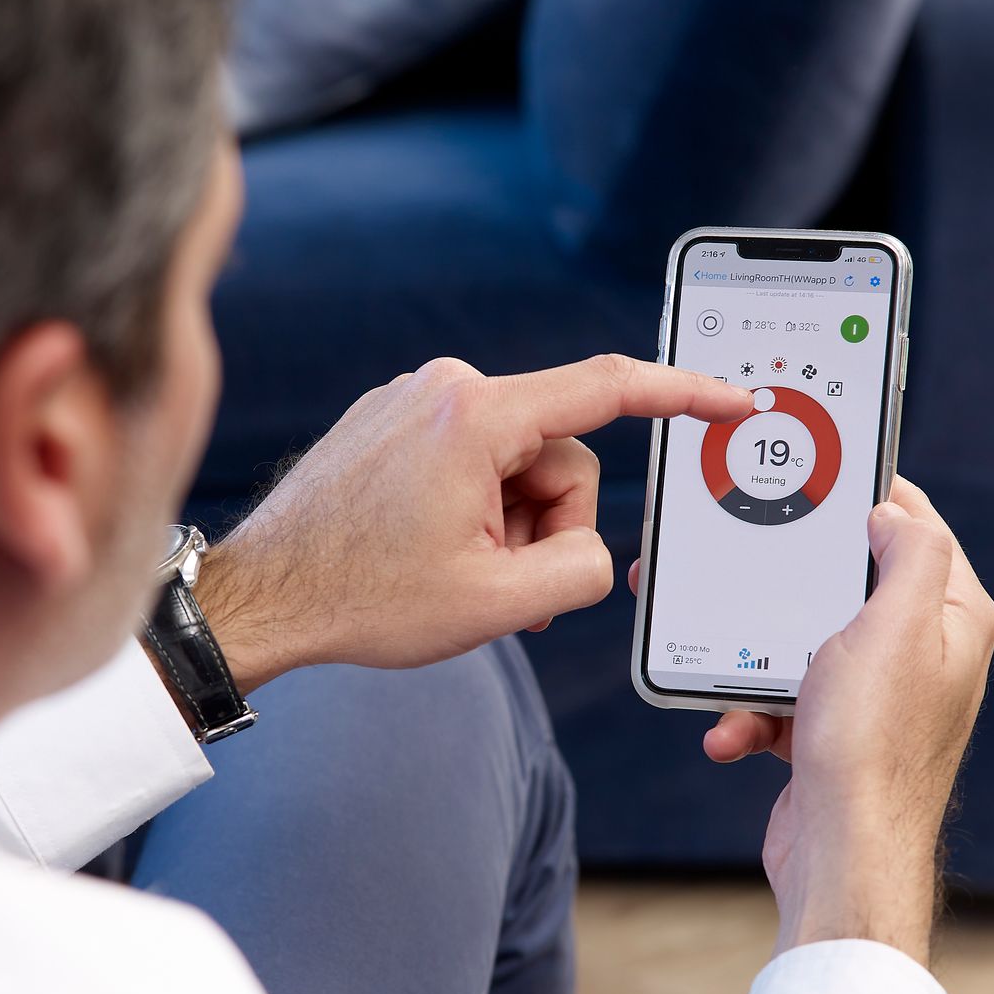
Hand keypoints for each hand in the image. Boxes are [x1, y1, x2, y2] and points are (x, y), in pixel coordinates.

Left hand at [198, 354, 750, 689]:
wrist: (259, 597)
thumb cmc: (361, 599)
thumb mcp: (497, 605)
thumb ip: (580, 569)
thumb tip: (592, 546)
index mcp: (477, 416)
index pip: (609, 388)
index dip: (685, 395)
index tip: (734, 399)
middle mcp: (446, 388)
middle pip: (558, 453)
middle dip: (545, 522)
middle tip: (492, 577)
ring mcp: (414, 399)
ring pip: (516, 463)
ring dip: (504, 523)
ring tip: (449, 567)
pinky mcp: (393, 419)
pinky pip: (471, 460)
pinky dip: (470, 509)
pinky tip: (423, 549)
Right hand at [634, 477, 993, 961]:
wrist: (842, 855)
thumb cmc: (872, 743)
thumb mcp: (896, 624)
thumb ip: (909, 552)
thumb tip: (891, 512)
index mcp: (953, 618)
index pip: (915, 527)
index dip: (867, 492)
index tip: (818, 470)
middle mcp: (923, 654)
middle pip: (844, 584)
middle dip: (784, 584)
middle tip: (740, 557)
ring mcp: (878, 698)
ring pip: (801, 645)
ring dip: (751, 664)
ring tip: (719, 678)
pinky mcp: (835, 736)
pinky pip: (781, 703)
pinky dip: (748, 715)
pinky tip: (729, 734)